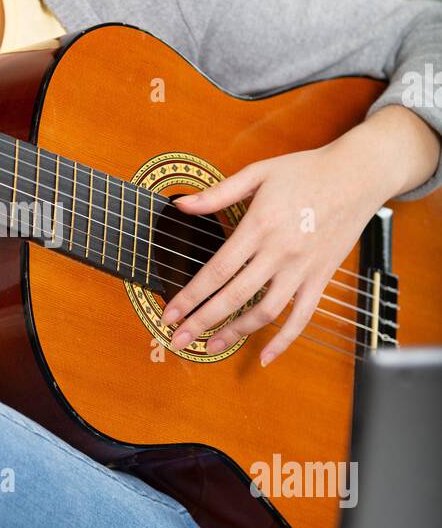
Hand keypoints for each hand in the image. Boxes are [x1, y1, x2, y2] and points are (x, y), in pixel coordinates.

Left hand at [159, 143, 382, 366]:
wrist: (357, 175)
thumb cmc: (305, 171)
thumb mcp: (258, 173)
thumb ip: (217, 193)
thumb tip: (181, 206)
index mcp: (259, 225)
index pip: (217, 270)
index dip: (191, 296)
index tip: (170, 313)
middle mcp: (280, 251)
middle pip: (234, 296)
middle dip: (202, 321)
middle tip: (178, 339)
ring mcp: (302, 268)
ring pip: (265, 312)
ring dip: (236, 333)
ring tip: (211, 347)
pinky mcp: (321, 278)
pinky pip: (302, 316)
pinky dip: (284, 340)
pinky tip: (265, 356)